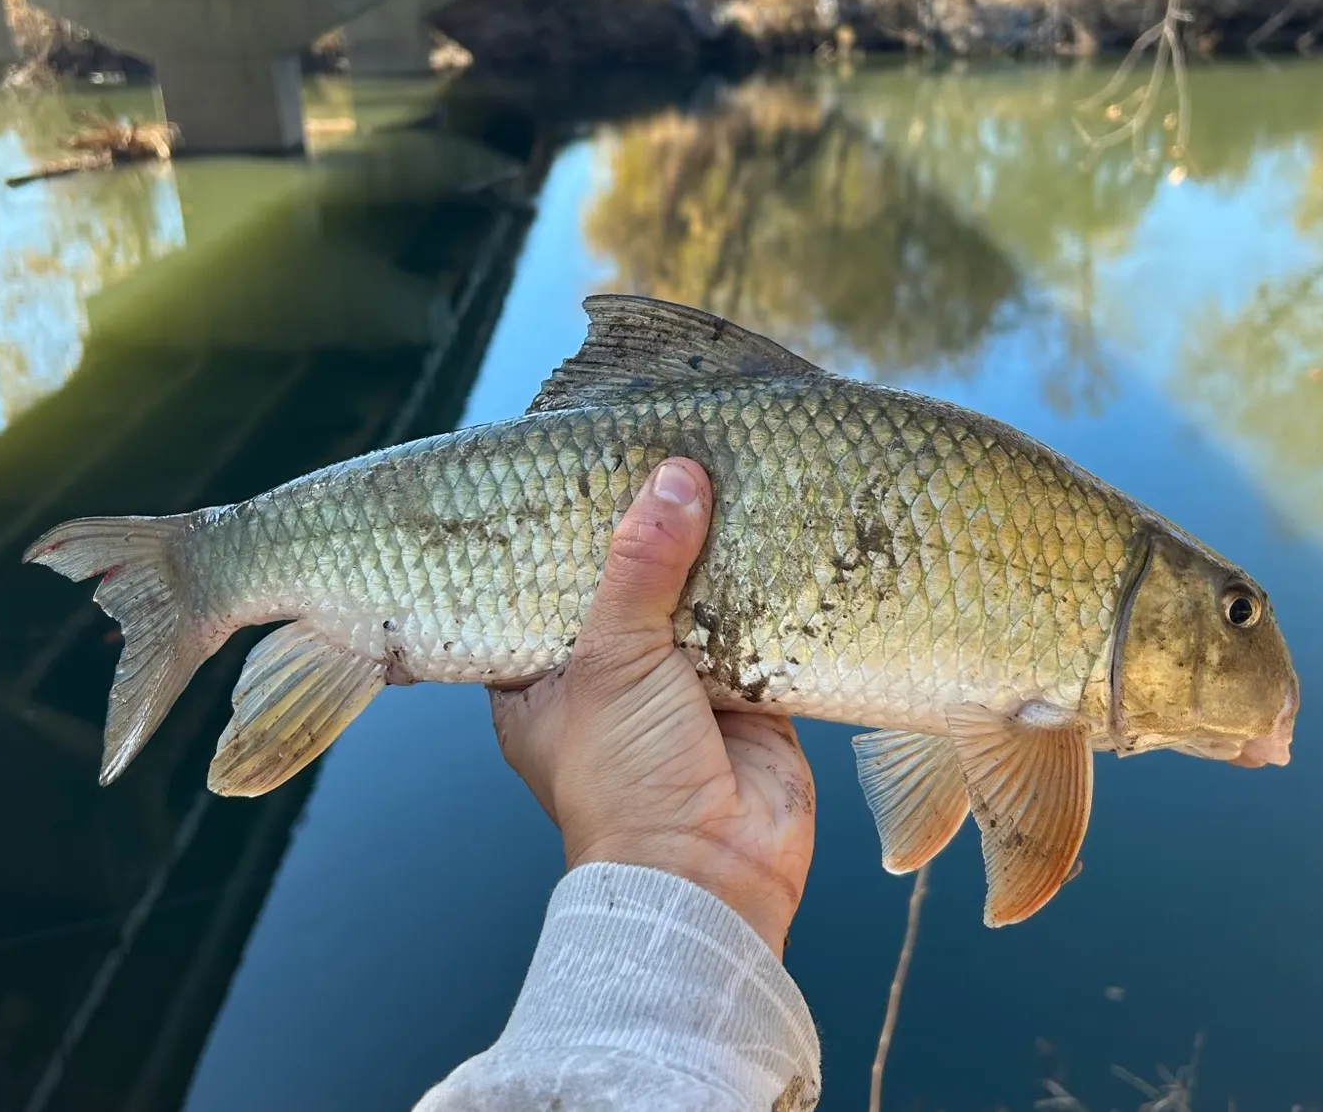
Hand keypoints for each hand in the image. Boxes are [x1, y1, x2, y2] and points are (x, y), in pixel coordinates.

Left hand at [490, 457, 815, 957]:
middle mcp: (606, 677)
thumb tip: (673, 478)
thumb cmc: (626, 780)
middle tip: (669, 448)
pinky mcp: (745, 692)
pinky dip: (769, 586)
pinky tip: (779, 525)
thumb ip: (640, 566)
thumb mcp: (612, 660)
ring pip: (696, 598)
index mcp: (542, 676)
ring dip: (715, 551)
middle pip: (628, 583)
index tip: (588, 465)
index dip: (567, 529)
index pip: (545, 584)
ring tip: (727, 467)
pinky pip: (756, 624)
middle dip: (653, 531)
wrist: (712, 874)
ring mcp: (678, 684)